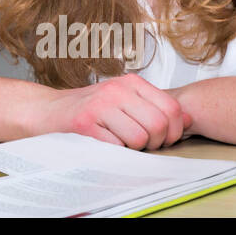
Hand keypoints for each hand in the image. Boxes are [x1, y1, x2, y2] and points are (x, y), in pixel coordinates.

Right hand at [32, 74, 192, 149]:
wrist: (47, 112)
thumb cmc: (88, 110)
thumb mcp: (125, 102)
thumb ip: (155, 108)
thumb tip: (188, 118)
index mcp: (130, 82)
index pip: (172, 108)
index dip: (174, 131)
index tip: (162, 140)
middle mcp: (117, 89)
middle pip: (158, 125)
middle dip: (155, 143)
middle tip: (141, 145)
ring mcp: (100, 105)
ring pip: (139, 138)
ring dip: (133, 149)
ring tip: (120, 143)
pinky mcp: (85, 123)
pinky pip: (117, 147)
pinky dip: (115, 152)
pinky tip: (104, 144)